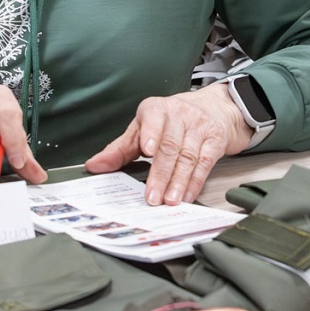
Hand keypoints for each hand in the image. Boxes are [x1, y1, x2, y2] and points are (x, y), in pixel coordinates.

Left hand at [84, 84, 252, 204]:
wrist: (211, 109)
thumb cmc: (168, 122)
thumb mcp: (141, 129)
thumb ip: (119, 149)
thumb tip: (94, 165)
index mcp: (156, 109)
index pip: (153, 119)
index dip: (150, 133)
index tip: (145, 150)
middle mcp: (180, 114)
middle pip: (170, 145)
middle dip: (160, 174)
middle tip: (152, 197)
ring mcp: (199, 127)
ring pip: (188, 156)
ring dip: (178, 182)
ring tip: (169, 201)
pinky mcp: (214, 140)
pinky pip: (205, 163)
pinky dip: (195, 182)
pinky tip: (186, 195)